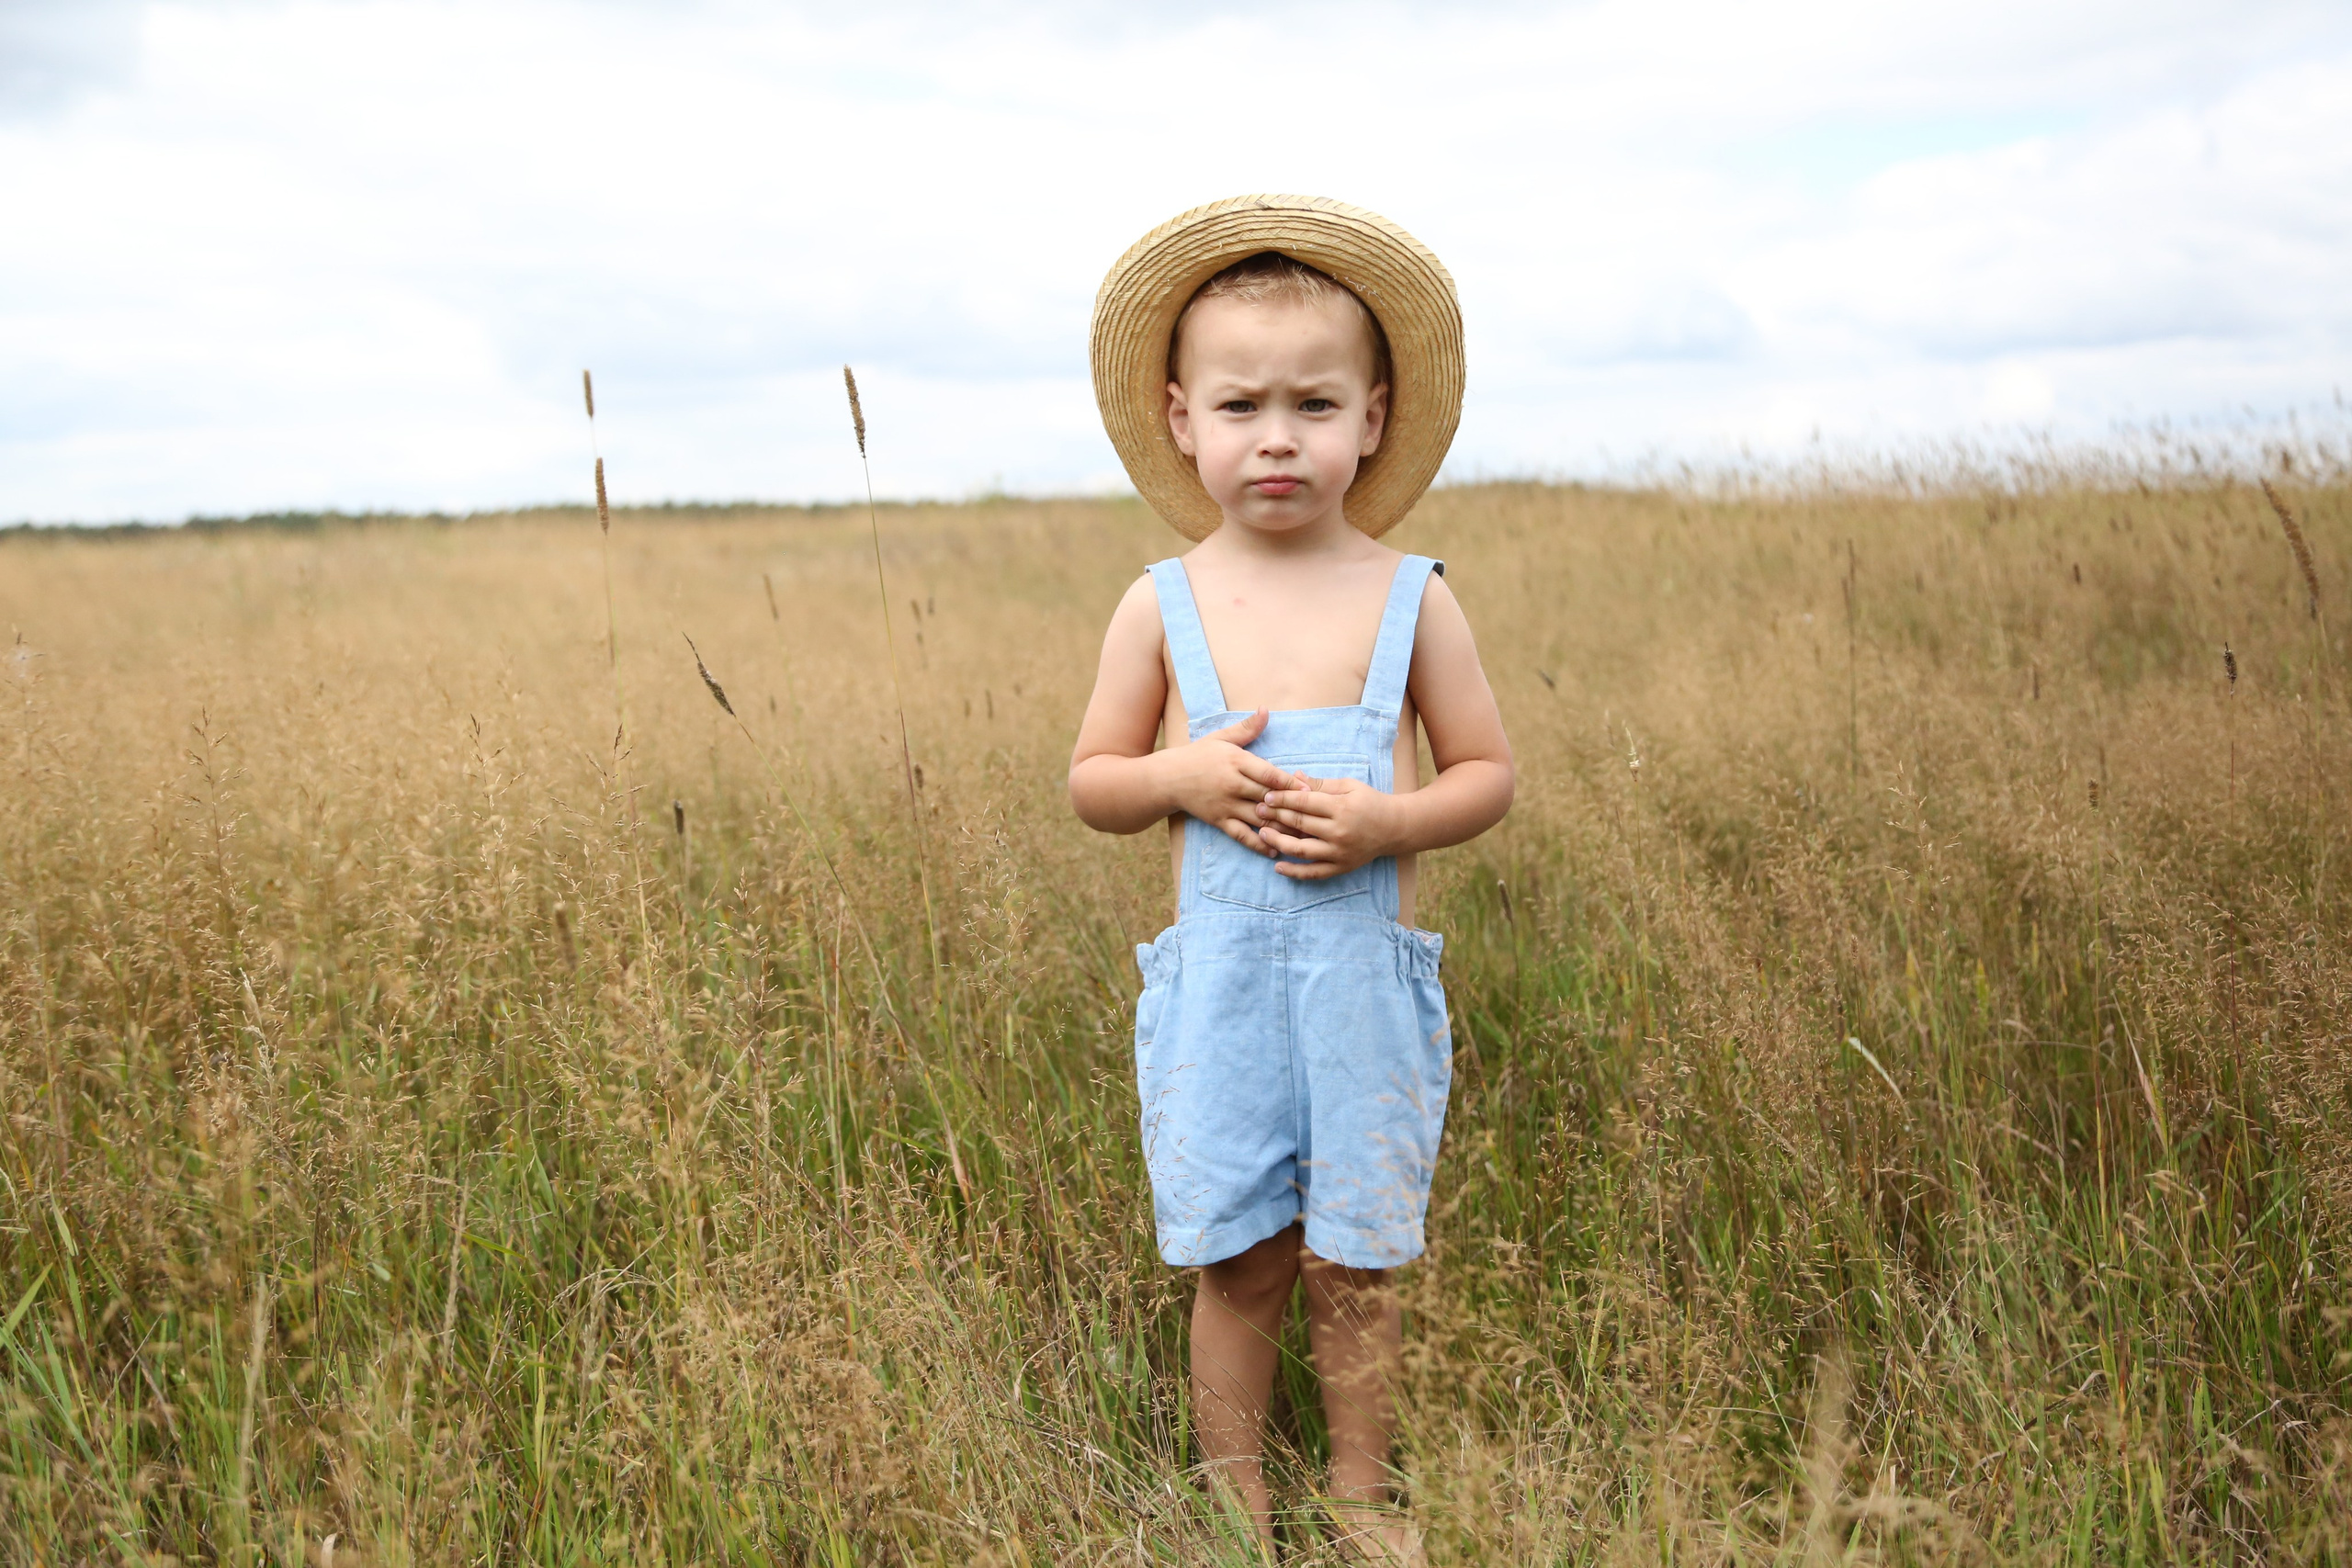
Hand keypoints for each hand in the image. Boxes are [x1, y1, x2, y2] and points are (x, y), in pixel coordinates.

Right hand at [1161, 709, 1301, 856]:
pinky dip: (1259, 844)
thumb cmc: (1198, 755)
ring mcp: (1226, 805)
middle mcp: (1233, 784)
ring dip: (1281, 827)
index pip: (1269, 774)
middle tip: (1315, 816)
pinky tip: (1275, 849)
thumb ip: (1247, 728)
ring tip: (1303, 836)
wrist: (1167, 778)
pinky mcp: (1219, 821)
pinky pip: (1242, 835)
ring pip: (1259, 819)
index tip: (1309, 790)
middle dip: (1291, 807)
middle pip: (1268, 797)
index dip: (1291, 783)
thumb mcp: (1222, 738)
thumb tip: (1266, 710)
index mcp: (1236, 762)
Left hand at [1254, 775, 1403, 878]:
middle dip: (1276, 816)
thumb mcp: (1348, 786)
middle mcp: (1339, 831)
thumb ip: (1320, 784)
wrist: (1394, 828)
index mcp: (1341, 807)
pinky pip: (1314, 873)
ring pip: (1302, 850)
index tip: (1266, 796)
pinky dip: (1295, 872)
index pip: (1304, 803)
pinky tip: (1278, 867)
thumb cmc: (1370, 801)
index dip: (1282, 799)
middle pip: (1300, 824)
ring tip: (1262, 834)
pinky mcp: (1341, 867)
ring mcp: (1339, 852)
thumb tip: (1294, 777)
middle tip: (1257, 810)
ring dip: (1278, 843)